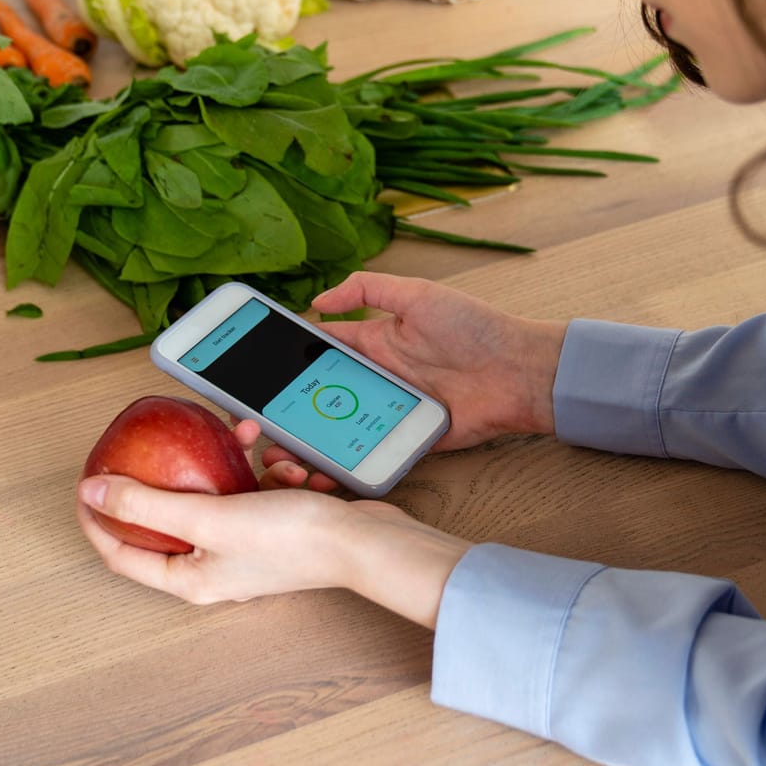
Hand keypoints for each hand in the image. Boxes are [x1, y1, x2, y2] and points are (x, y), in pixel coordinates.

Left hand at [76, 418, 348, 604]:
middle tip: (166, 444)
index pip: (122, 552)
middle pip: (170, 518)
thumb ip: (148, 503)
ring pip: (218, 495)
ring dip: (232, 464)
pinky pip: (255, 492)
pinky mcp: (273, 528)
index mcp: (188, 579)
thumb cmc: (289, 540)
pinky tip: (288, 465)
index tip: (87, 481)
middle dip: (175, 474)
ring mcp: (244, 548)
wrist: (362, 545)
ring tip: (249, 441)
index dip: (97, 518)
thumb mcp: (209, 516)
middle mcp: (212, 568)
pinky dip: (267, 472)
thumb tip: (93, 491)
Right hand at [258, 271, 566, 492]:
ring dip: (302, 444)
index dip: (280, 360)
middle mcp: (373, 379)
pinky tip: (316, 475)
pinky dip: (339, 469)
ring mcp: (386, 413)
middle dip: (280, 410)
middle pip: (314, 397)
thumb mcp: (419, 296)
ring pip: (332, 431)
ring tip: (277, 454)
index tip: (244, 370)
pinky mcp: (403, 442)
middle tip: (250, 422)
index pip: (315, 351)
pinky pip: (365, 457)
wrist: (520, 372)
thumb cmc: (476, 328)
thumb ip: (368, 289)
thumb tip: (318, 301)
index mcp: (372, 342)